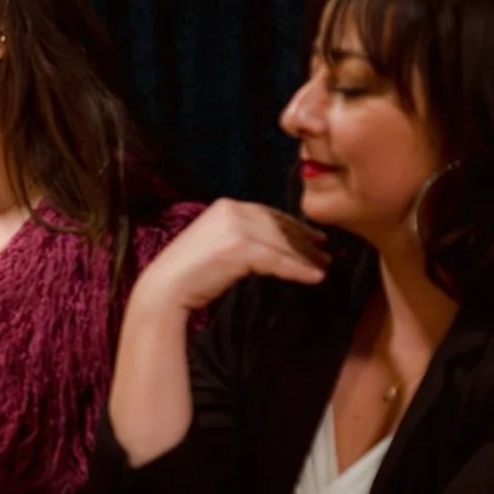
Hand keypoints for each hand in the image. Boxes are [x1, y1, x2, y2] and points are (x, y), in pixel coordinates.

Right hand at [130, 199, 329, 314]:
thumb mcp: (216, 244)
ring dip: (307, 257)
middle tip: (327, 254)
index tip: (315, 238)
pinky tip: (314, 278)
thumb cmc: (190, 274)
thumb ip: (240, 236)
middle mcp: (232, 210)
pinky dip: (299, 270)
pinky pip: (279, 259)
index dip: (295, 227)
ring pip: (282, 242)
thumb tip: (272, 246)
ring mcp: (236, 226)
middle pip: (279, 225)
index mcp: (226, 206)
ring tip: (324, 268)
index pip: (269, 214)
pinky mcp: (241, 247)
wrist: (166, 287)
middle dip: (305, 241)